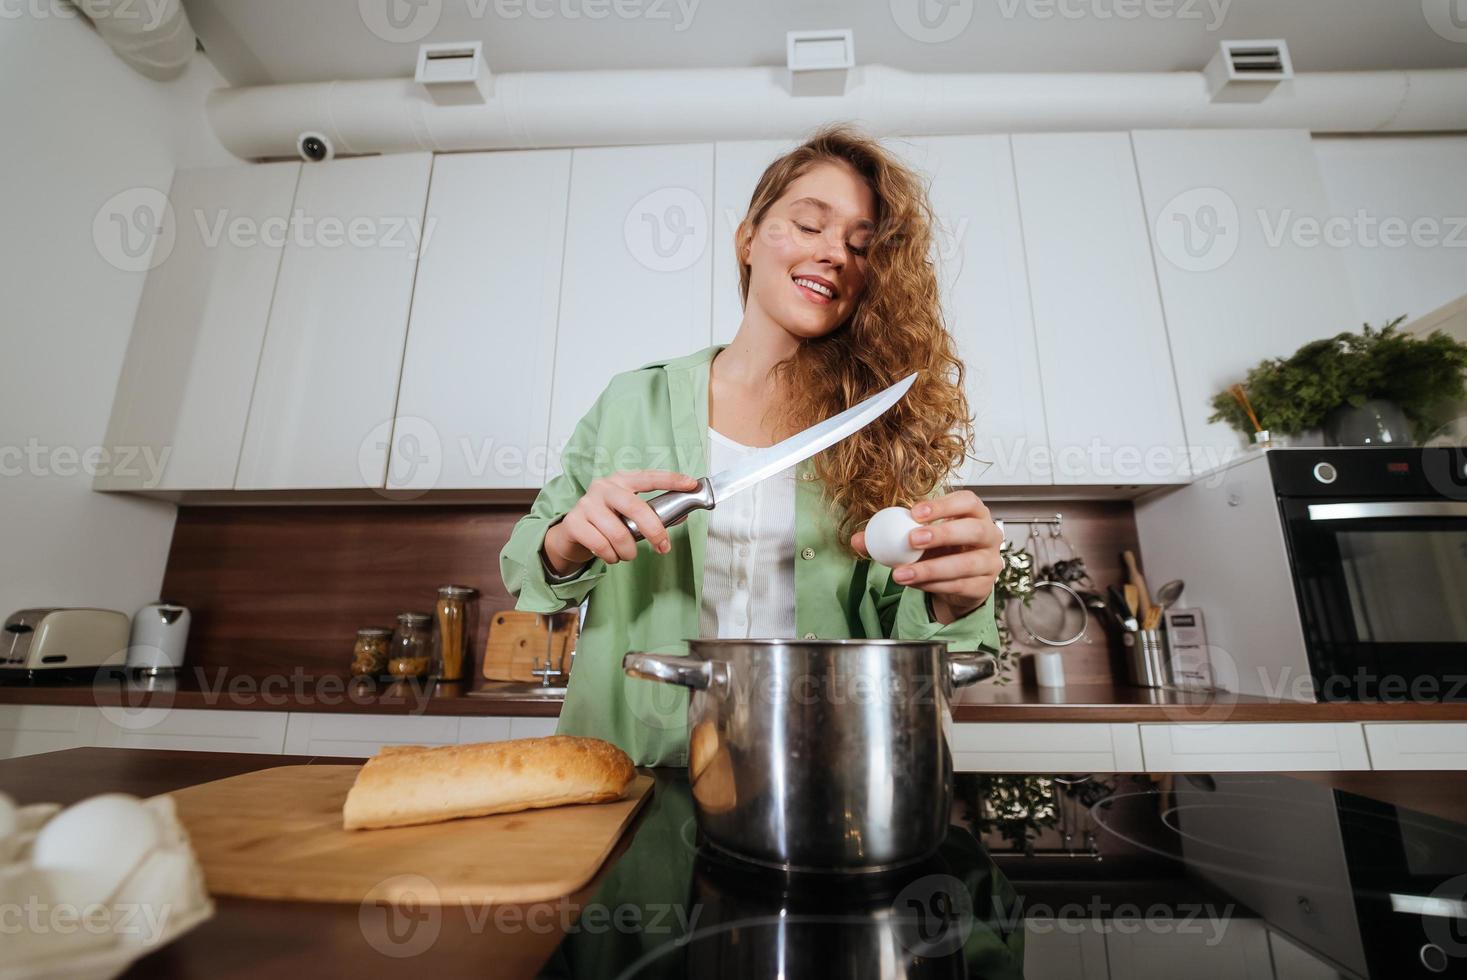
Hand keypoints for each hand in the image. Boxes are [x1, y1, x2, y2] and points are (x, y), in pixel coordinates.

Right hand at [544, 470, 699, 572]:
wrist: (571, 534)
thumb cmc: (606, 520)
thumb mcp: (629, 513)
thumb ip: (654, 512)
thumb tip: (682, 514)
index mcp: (621, 480)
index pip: (648, 477)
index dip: (670, 480)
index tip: (691, 484)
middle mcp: (603, 488)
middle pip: (635, 507)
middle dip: (654, 530)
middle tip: (663, 547)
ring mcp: (586, 504)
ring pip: (618, 533)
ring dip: (629, 551)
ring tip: (628, 554)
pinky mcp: (574, 522)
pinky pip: (601, 546)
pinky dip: (612, 557)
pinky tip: (612, 556)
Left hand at [851, 490, 1003, 622]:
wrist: (957, 582)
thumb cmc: (940, 550)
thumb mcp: (916, 539)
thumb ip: (888, 536)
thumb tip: (857, 540)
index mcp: (974, 513)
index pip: (967, 501)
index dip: (944, 506)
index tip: (915, 513)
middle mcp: (989, 535)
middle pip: (973, 530)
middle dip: (942, 533)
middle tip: (912, 540)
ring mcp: (990, 562)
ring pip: (967, 564)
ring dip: (931, 568)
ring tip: (901, 573)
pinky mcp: (984, 587)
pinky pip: (959, 586)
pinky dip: (934, 585)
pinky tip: (915, 583)